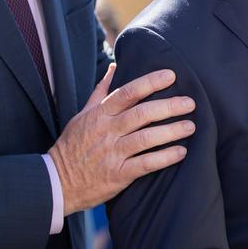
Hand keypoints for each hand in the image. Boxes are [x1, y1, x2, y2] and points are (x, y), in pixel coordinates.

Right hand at [49, 63, 195, 214]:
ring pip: (145, 138)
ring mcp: (112, 153)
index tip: (171, 76)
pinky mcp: (117, 175)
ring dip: (171, 131)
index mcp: (100, 114)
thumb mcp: (82, 114)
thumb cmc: (73, 145)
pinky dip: (164, 158)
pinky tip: (181, 152)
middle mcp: (107, 131)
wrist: (57, 182)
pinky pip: (144, 164)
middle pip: (141, 114)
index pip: (128, 92)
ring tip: (190, 126)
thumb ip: (101, 91)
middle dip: (168, 106)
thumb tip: (114, 67)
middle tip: (190, 103)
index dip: (150, 82)